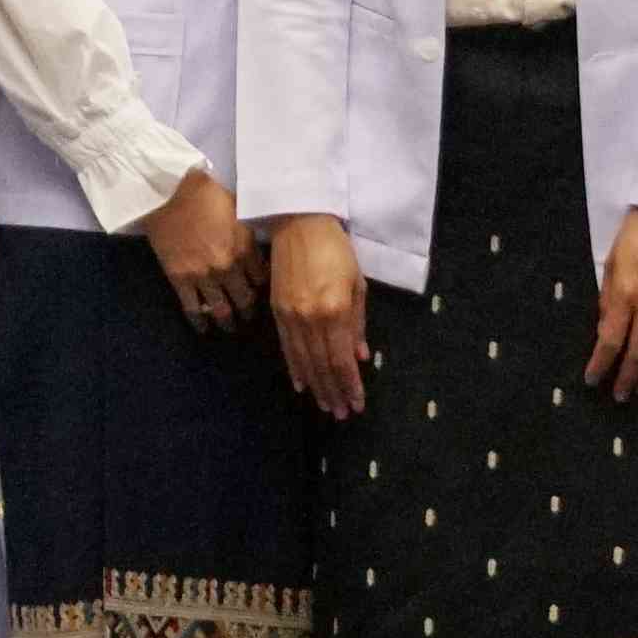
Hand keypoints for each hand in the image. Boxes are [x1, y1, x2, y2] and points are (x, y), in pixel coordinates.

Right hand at [142, 170, 259, 328]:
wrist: (169, 192)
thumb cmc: (207, 193)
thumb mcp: (239, 208)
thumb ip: (250, 232)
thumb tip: (262, 244)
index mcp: (245, 248)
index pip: (262, 280)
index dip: (263, 288)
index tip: (262, 293)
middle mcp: (228, 268)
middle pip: (245, 300)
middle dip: (249, 312)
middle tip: (250, 317)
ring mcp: (203, 277)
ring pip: (221, 310)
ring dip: (228, 322)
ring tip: (231, 327)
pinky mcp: (180, 279)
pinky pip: (192, 309)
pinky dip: (199, 322)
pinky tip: (204, 328)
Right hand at [268, 213, 370, 419]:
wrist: (299, 223)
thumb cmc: (336, 250)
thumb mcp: (357, 284)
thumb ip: (358, 323)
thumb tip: (360, 357)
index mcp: (336, 311)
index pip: (343, 360)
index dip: (350, 385)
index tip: (357, 404)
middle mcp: (312, 318)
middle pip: (323, 366)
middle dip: (334, 392)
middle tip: (342, 414)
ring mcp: (291, 316)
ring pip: (304, 361)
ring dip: (316, 387)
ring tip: (325, 406)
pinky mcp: (277, 311)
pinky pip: (286, 348)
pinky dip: (295, 368)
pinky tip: (301, 384)